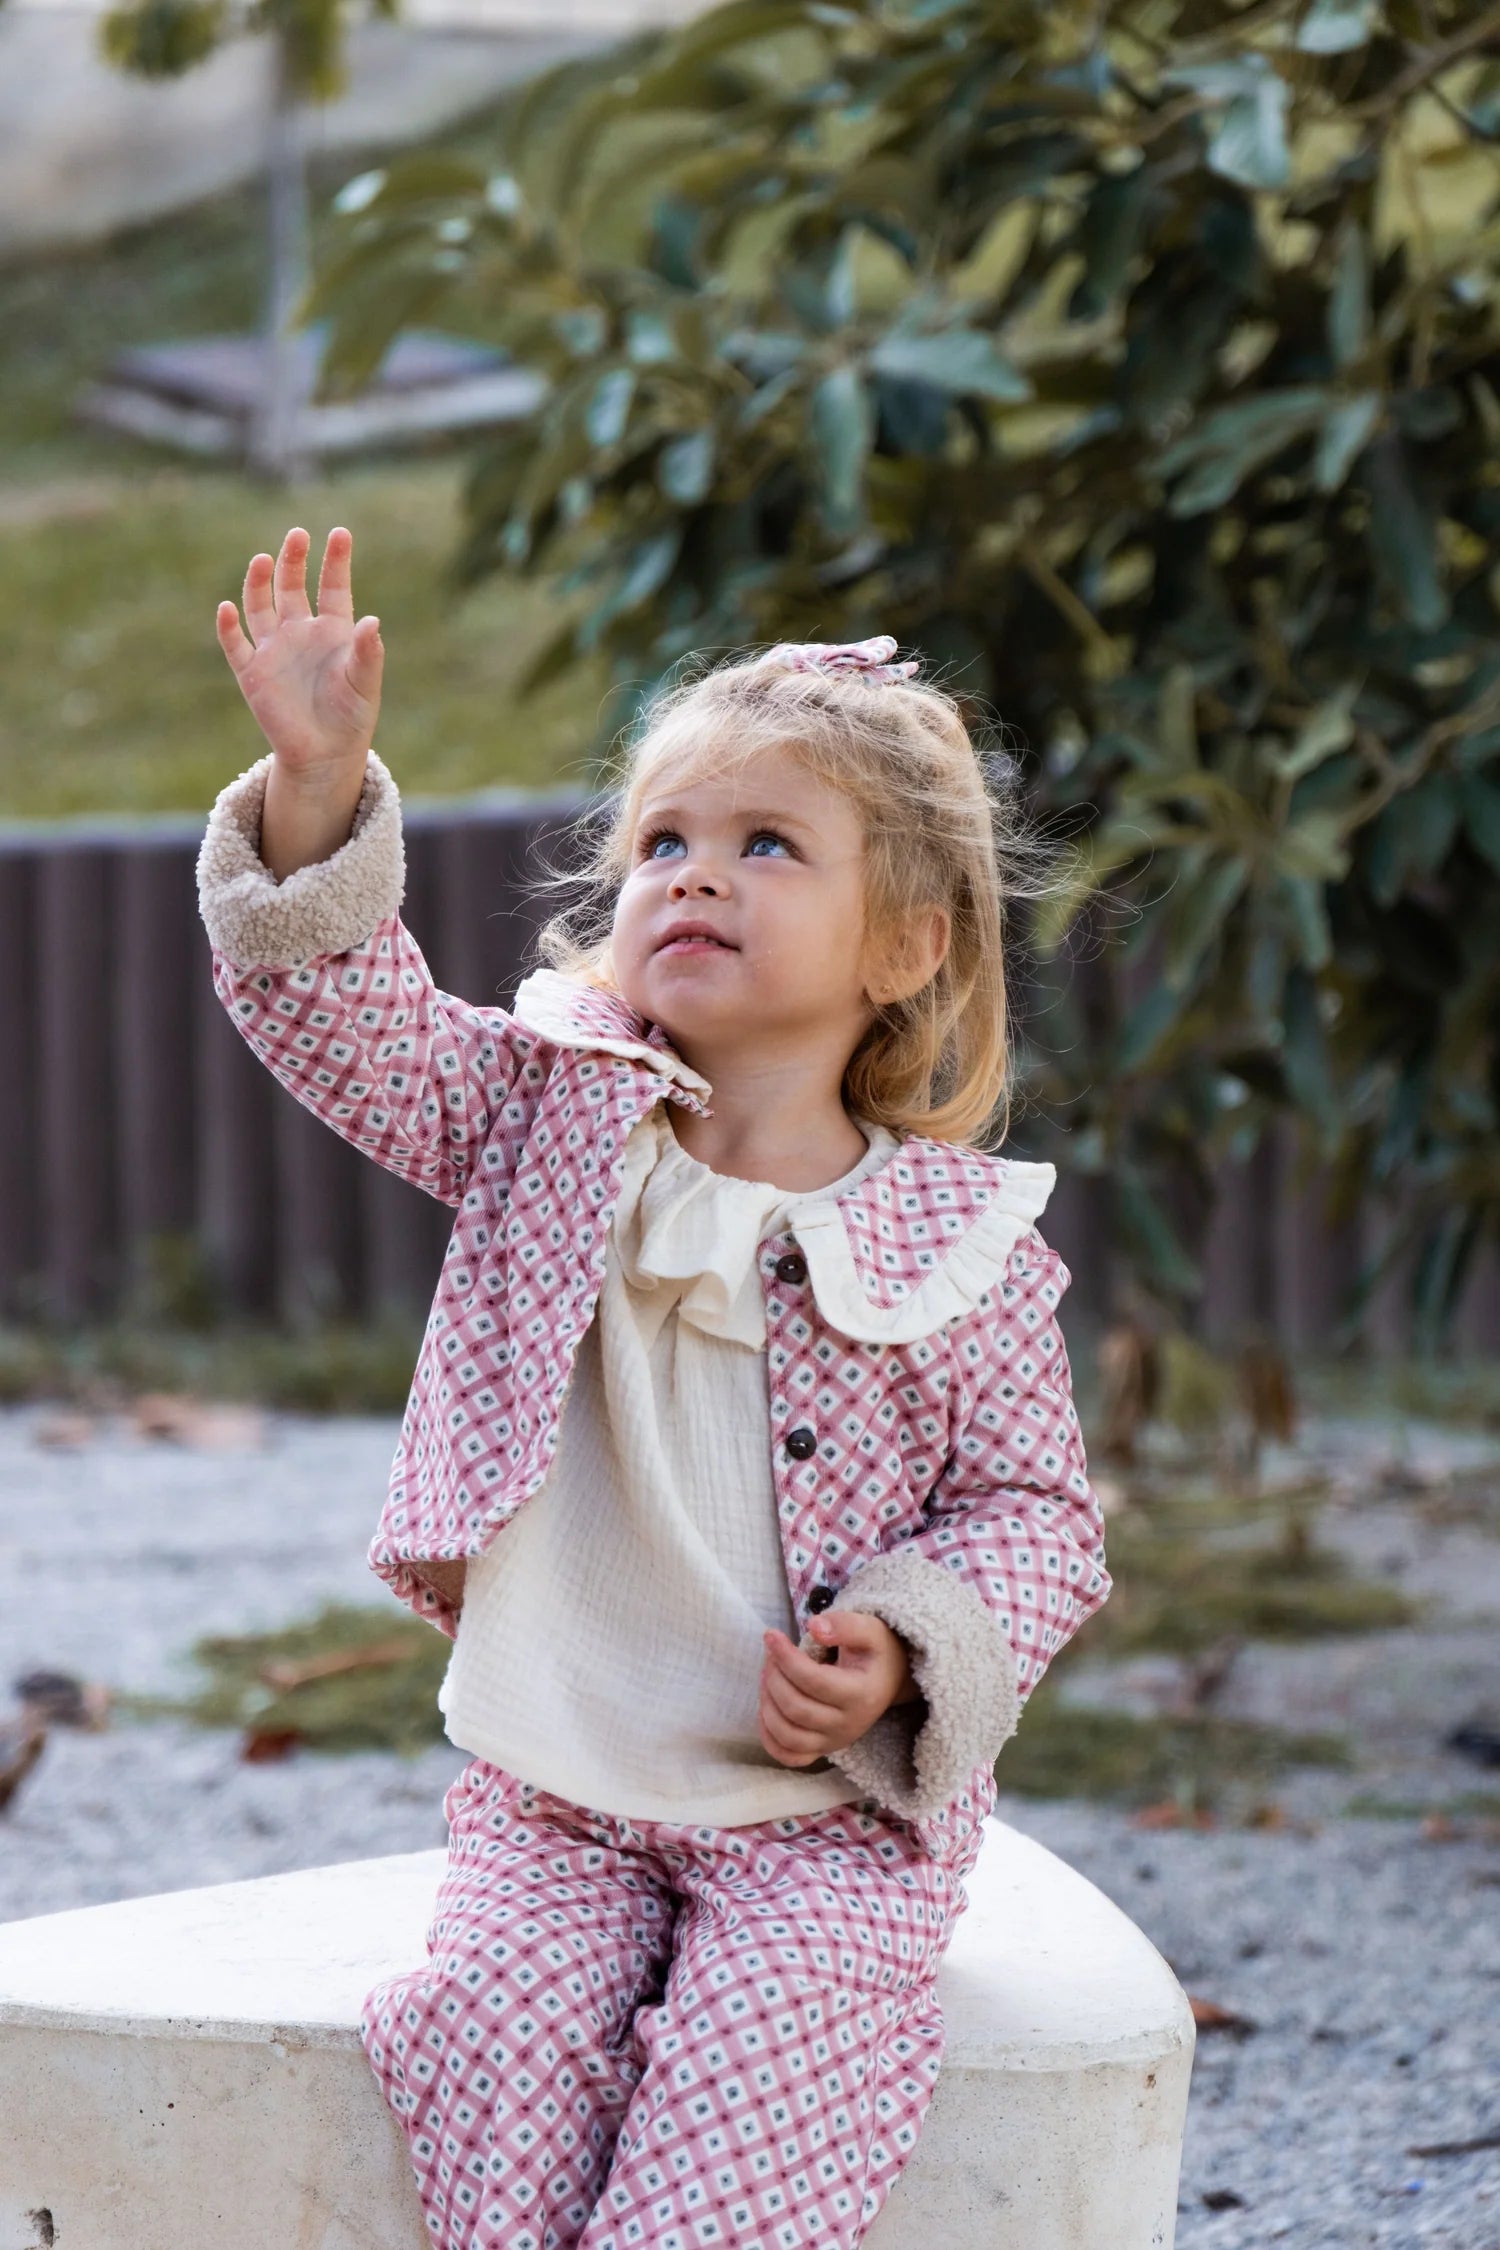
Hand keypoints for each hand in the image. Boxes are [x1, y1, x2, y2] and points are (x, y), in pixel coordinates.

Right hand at [216, 525, 382, 784]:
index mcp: (333, 630)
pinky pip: (236, 644)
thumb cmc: (351, 716)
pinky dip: (229, 627)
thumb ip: (368, 652)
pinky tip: (228, 609)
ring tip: (264, 559)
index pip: (333, 586)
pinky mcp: (252, 672)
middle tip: (297, 535)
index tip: (340, 533)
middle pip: (292, 586)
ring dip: (259, 582)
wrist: (325, 754)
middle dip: (293, 560)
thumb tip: (373, 621)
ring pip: (260, 605)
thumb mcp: (365, 683)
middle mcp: (300, 632)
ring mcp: (274, 650)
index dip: (336, 560)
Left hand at [758, 1612, 919, 1768]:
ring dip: (767, 1704)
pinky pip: (790, 1756)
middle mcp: (849, 1725)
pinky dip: (770, 1738)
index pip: (813, 1681)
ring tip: (767, 1677)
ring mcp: (835, 1741)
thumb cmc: (875, 1651)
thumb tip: (814, 1627)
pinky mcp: (823, 1749)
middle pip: (797, 1709)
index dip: (786, 1658)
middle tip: (770, 1654)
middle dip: (774, 1678)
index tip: (771, 1635)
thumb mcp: (870, 1629)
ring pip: (788, 1735)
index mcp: (861, 1694)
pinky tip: (766, 1709)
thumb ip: (845, 1625)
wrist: (889, 1679)